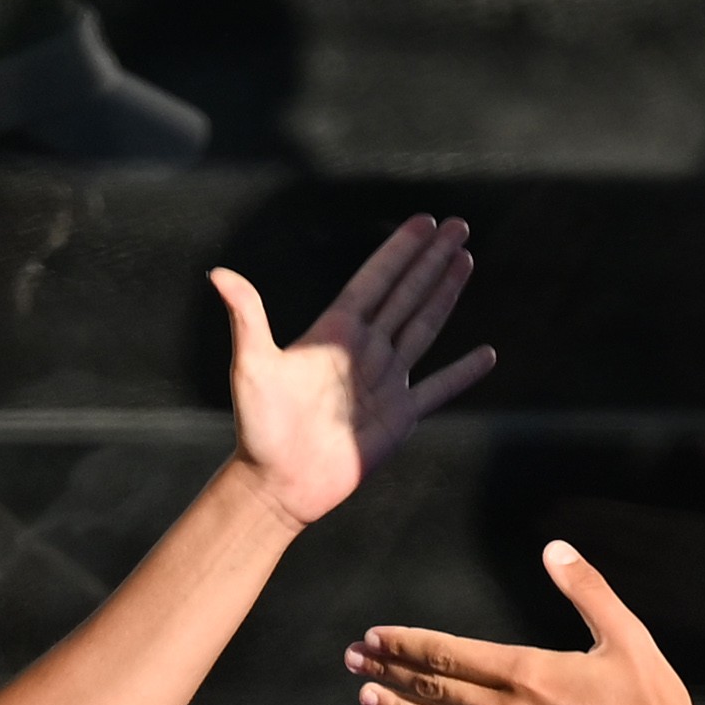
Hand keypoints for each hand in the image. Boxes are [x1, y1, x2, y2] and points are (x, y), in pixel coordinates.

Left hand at [212, 213, 489, 527]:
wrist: (278, 484)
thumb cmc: (260, 427)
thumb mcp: (252, 366)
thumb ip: (247, 317)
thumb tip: (218, 272)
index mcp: (335, 333)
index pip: (376, 279)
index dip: (401, 250)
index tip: (425, 221)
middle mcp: (364, 351)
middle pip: (407, 293)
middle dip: (433, 259)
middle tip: (458, 225)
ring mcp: (386, 382)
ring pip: (425, 327)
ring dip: (446, 294)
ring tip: (466, 261)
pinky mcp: (401, 417)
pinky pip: (439, 389)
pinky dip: (462, 373)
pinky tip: (486, 355)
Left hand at [351, 541, 704, 704]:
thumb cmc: (651, 704)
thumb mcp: (627, 636)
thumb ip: (587, 590)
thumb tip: (555, 549)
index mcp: (529, 674)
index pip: (449, 654)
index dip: (407, 644)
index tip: (375, 636)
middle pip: (434, 689)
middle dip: (389, 673)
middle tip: (352, 662)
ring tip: (366, 700)